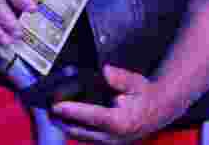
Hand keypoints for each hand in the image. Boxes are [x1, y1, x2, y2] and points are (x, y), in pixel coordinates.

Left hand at [52, 66, 178, 143]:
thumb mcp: (136, 82)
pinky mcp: (107, 143)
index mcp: (121, 122)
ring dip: (66, 126)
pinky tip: (67, 120)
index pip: (91, 116)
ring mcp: (110, 142)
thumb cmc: (146, 95)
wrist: (159, 110)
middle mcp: (113, 136)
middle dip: (63, 121)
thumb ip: (119, 78)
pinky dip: (75, 129)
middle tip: (48, 109)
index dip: (73, 111)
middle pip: (80, 130)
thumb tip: (105, 71)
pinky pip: (86, 138)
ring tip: (53, 115)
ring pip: (81, 136)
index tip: (58, 106)